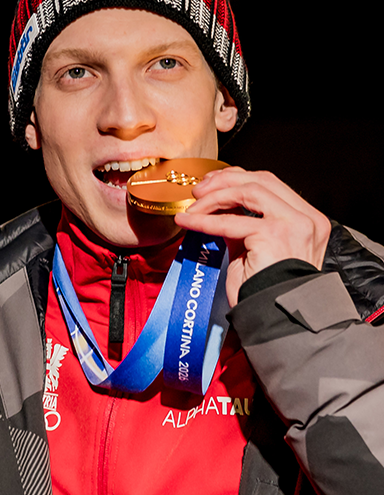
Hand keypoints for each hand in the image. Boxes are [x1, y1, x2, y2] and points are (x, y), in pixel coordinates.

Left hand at [174, 167, 330, 305]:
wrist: (278, 317)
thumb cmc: (266, 290)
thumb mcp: (255, 248)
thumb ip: (243, 225)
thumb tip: (217, 209)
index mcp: (306, 218)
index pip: (269, 183)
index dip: (236, 178)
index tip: (211, 184)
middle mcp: (306, 218)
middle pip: (260, 180)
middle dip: (223, 181)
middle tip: (197, 191)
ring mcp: (294, 224)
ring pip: (247, 191)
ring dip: (214, 197)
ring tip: (192, 207)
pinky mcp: (274, 235)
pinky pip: (230, 222)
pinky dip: (204, 220)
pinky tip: (187, 221)